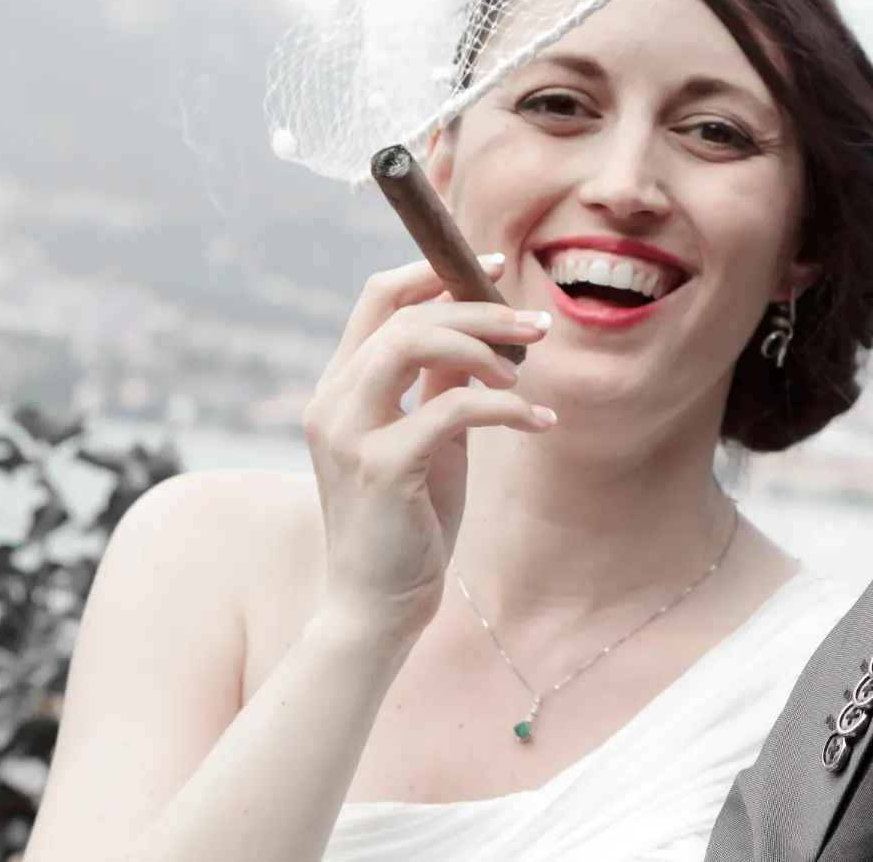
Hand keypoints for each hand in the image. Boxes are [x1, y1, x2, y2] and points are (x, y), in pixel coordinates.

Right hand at [301, 255, 552, 639]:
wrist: (378, 604)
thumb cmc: (409, 519)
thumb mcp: (431, 438)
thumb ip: (444, 382)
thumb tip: (483, 329)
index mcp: (339, 388)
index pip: (376, 299)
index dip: (434, 271)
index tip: (492, 267)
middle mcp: (332, 402)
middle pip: (403, 315)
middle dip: (479, 309)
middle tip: (538, 325)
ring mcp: (349, 433)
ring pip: (414, 344)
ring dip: (484, 346)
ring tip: (525, 375)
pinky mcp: (381, 468)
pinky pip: (453, 407)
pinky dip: (506, 407)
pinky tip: (540, 423)